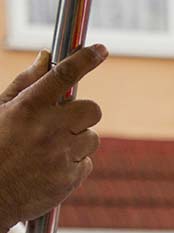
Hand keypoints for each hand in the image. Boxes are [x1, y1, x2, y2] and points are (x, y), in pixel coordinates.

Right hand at [0, 44, 106, 232]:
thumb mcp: (0, 110)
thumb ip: (25, 84)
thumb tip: (47, 58)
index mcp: (28, 107)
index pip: (63, 76)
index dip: (85, 60)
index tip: (100, 50)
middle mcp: (48, 129)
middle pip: (92, 109)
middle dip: (83, 113)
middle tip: (65, 121)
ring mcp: (62, 154)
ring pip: (92, 138)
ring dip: (77, 141)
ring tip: (49, 150)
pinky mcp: (72, 177)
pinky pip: (86, 163)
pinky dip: (74, 164)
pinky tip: (51, 167)